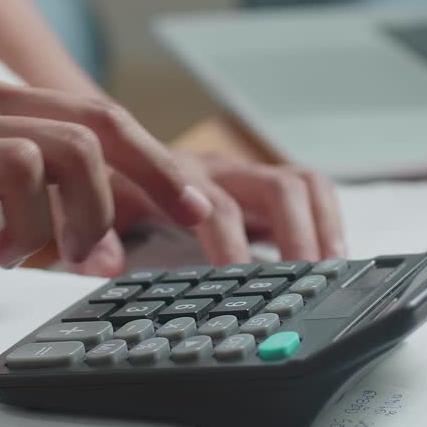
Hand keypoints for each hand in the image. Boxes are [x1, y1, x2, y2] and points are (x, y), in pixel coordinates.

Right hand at [0, 73, 211, 270]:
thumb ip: (25, 173)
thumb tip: (100, 230)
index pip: (96, 117)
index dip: (156, 163)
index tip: (196, 208)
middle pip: (80, 139)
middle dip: (119, 201)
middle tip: (110, 253)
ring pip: (30, 166)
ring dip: (48, 225)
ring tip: (25, 257)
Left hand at [68, 151, 346, 275]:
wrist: (110, 142)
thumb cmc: (107, 183)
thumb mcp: (93, 207)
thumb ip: (96, 235)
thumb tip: (103, 266)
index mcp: (178, 175)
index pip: (216, 208)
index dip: (231, 246)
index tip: (240, 282)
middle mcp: (219, 169)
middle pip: (278, 187)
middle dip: (297, 237)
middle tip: (304, 283)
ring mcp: (245, 174)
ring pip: (302, 185)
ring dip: (321, 228)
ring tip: (331, 272)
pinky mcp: (261, 184)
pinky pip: (309, 191)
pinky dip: (326, 221)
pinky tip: (332, 258)